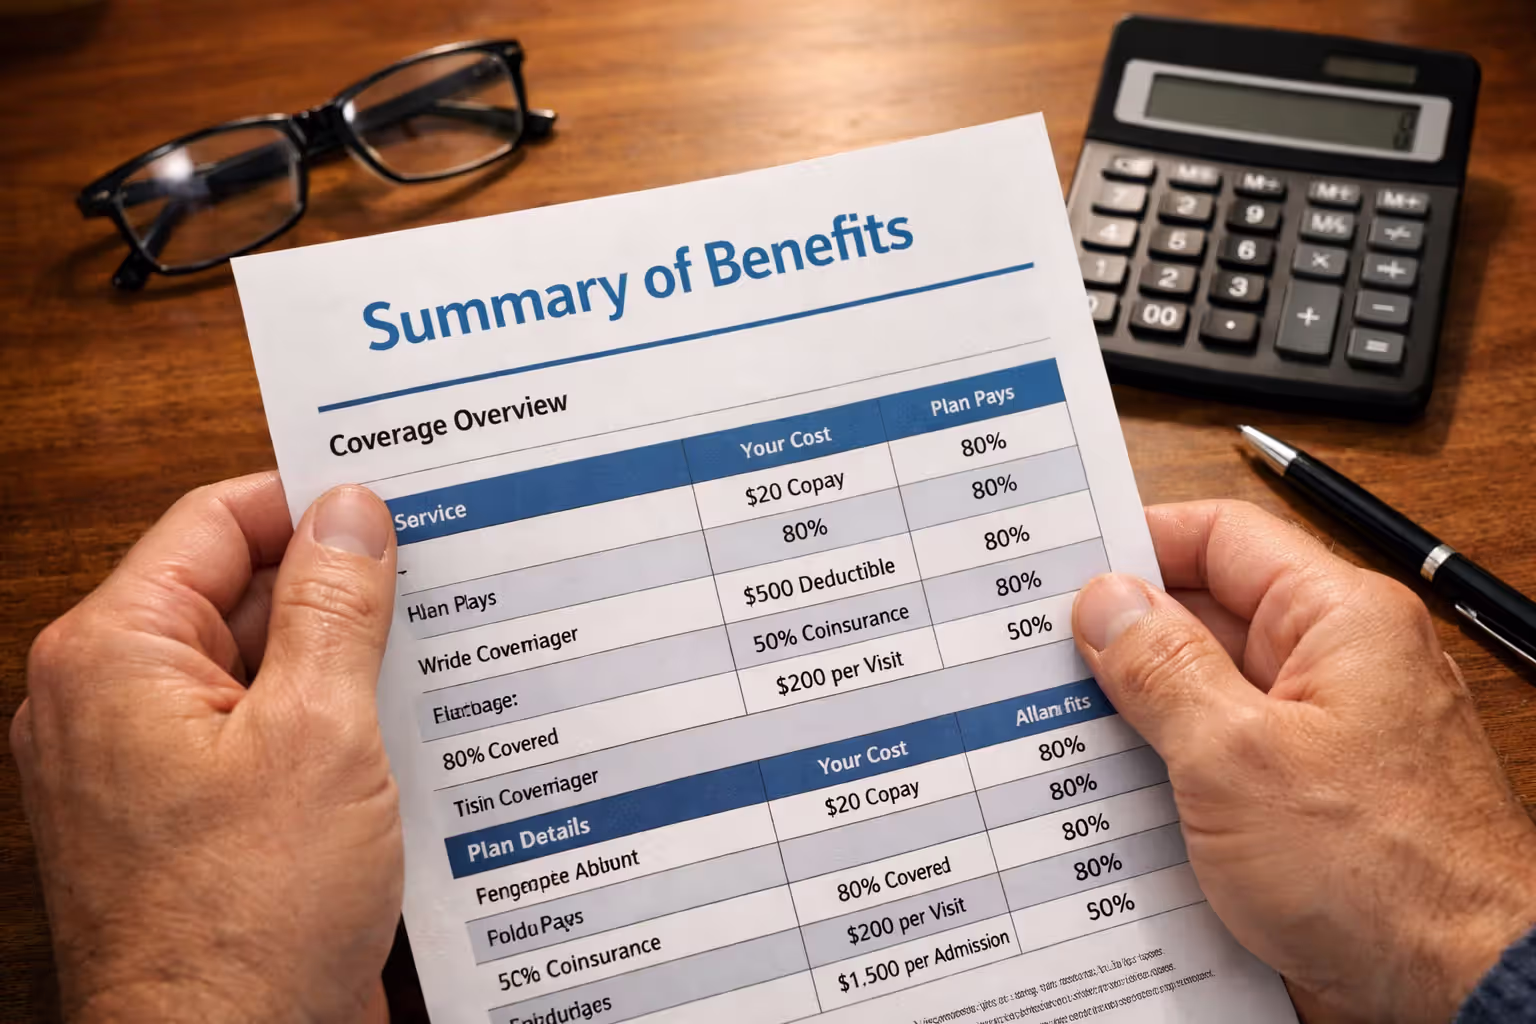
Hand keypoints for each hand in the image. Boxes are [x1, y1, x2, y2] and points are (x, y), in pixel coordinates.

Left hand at [11, 473, 401, 1023]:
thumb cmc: (245, 919)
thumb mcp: (318, 733)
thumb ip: (334, 607)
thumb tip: (350, 511)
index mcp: (115, 657)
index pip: (216, 524)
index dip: (309, 501)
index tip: (396, 496)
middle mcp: (118, 703)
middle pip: (241, 596)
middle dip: (342, 586)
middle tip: (442, 572)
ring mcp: (157, 766)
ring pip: (265, 669)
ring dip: (348, 660)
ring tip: (442, 650)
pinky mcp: (200, 819)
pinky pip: (269, 736)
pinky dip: (336, 722)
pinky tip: (412, 726)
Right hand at [1071, 500, 1535, 1022]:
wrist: (1463, 991)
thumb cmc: (1382, 874)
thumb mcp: (1234, 758)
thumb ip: (1161, 668)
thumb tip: (1105, 602)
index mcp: (1339, 621)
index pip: (1223, 538)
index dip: (1139, 543)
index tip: (1065, 571)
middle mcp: (1338, 665)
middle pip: (1211, 614)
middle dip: (1126, 636)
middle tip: (1041, 658)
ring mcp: (1327, 733)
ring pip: (1211, 690)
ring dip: (1143, 709)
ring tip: (1065, 726)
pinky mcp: (1315, 796)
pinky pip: (1227, 753)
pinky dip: (1172, 763)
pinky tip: (1116, 789)